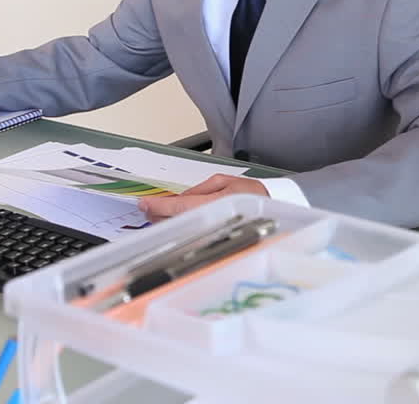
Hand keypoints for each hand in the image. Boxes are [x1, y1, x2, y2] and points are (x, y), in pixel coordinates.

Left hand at [138, 174, 268, 221]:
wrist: (274, 210)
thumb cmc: (255, 196)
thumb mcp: (226, 183)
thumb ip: (201, 189)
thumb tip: (183, 197)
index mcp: (213, 204)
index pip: (178, 205)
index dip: (158, 205)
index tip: (144, 203)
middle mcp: (210, 218)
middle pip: (176, 219)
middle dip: (158, 214)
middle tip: (146, 208)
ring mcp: (211, 229)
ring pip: (181, 226)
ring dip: (166, 220)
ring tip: (156, 214)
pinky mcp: (214, 234)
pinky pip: (191, 230)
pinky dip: (178, 225)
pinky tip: (173, 221)